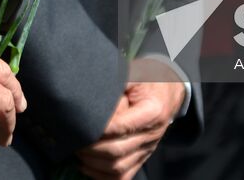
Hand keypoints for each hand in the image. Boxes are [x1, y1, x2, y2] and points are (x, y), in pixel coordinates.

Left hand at [77, 59, 185, 179]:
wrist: (170, 90)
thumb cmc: (149, 79)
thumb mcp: (135, 73)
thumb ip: (115, 82)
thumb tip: (90, 93)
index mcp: (152, 112)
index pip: (120, 127)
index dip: (97, 129)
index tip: (79, 123)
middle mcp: (151, 135)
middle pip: (117, 151)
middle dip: (90, 148)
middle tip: (73, 138)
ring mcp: (147, 150)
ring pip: (118, 168)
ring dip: (93, 163)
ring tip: (77, 150)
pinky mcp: (142, 158)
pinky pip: (123, 176)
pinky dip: (102, 176)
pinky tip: (87, 166)